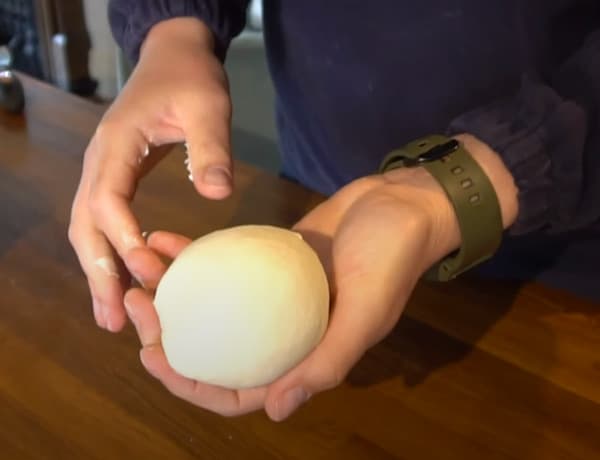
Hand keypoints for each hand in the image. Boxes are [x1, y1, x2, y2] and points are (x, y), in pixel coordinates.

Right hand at [68, 18, 233, 331]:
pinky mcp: (117, 176)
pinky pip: (104, 221)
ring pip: (87, 228)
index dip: (124, 240)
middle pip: (85, 225)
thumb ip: (211, 147)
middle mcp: (99, 161)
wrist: (174, 57)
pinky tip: (126, 277)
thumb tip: (217, 194)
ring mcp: (103, 169)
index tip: (150, 271)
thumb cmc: (191, 78)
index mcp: (116, 144)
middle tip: (113, 320)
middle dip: (98, 273)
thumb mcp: (209, 106)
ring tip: (111, 316)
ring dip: (98, 271)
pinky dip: (110, 253)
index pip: (107, 201)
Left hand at [123, 165, 469, 420]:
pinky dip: (192, 255)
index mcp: (305, 355)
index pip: (240, 391)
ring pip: (211, 305)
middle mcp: (282, 331)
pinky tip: (165, 238)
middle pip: (214, 347)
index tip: (154, 356)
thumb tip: (277, 412)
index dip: (191, 385)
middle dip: (168, 334)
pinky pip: (221, 265)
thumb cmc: (390, 259)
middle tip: (137, 304)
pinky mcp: (266, 261)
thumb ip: (327, 363)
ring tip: (141, 267)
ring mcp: (271, 295)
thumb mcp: (367, 313)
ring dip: (172, 291)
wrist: (401, 203)